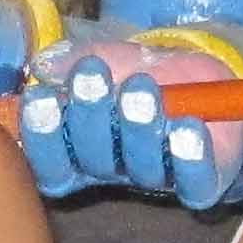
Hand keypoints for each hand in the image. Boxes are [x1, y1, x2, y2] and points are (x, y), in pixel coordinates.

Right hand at [17, 34, 242, 208]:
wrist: (202, 81)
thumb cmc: (140, 72)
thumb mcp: (104, 57)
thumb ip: (71, 63)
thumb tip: (43, 68)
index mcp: (77, 150)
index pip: (50, 157)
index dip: (42, 134)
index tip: (40, 97)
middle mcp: (112, 172)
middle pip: (93, 159)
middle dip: (90, 115)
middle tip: (91, 76)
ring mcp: (156, 179)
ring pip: (142, 166)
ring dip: (139, 128)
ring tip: (140, 90)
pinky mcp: (200, 185)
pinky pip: (194, 181)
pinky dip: (190, 156)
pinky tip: (188, 127)